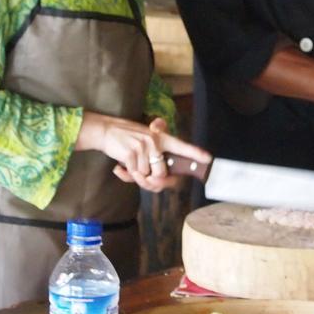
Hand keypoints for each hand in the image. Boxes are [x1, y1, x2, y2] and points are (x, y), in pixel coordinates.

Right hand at [78, 113, 210, 192]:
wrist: (106, 131)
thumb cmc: (128, 139)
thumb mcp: (144, 141)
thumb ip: (153, 159)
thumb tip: (155, 181)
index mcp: (161, 138)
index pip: (181, 146)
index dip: (195, 153)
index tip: (208, 158)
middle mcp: (155, 142)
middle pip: (161, 175)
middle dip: (151, 182)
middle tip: (141, 178)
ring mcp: (143, 147)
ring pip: (145, 177)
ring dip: (135, 177)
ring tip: (128, 166)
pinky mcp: (131, 153)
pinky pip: (133, 175)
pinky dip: (126, 175)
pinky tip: (120, 167)